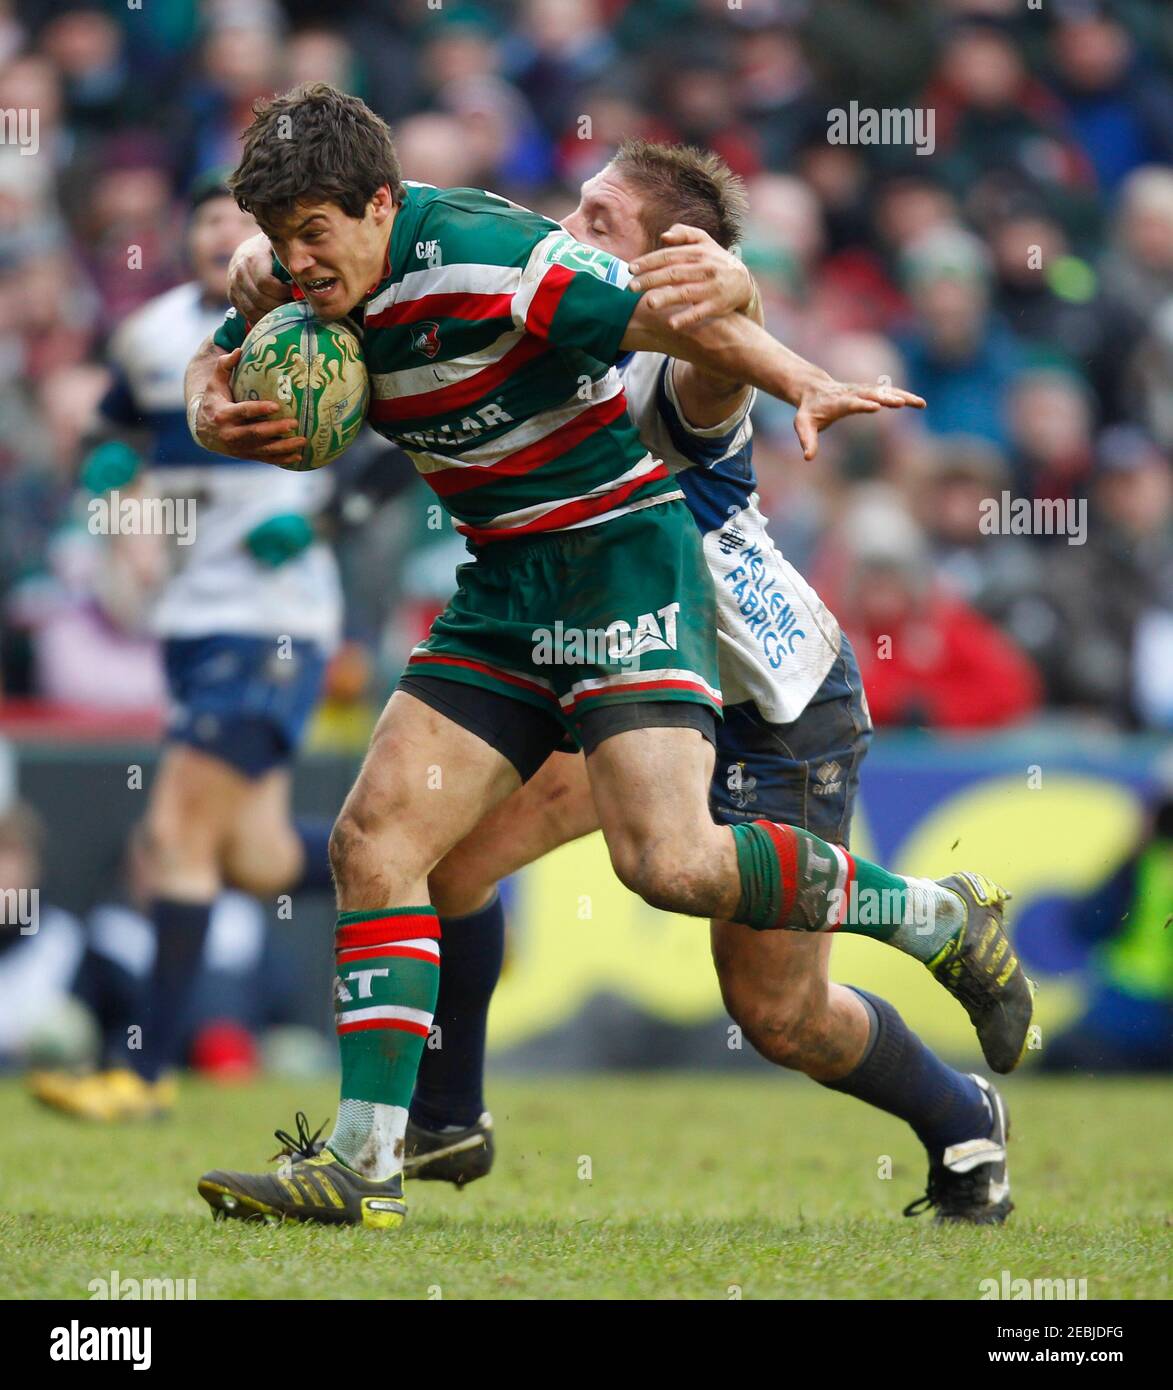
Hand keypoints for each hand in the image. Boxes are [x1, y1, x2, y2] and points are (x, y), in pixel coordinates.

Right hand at [191, 348, 308, 466]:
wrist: (203, 430)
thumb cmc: (215, 401)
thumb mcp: (215, 383)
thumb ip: (225, 366)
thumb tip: (238, 349)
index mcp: (223, 414)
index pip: (243, 412)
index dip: (259, 409)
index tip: (276, 406)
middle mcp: (230, 434)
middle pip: (256, 433)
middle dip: (276, 430)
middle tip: (295, 423)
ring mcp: (239, 447)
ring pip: (264, 449)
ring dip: (284, 447)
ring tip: (303, 441)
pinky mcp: (246, 455)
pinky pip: (266, 459)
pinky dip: (281, 459)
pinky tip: (298, 457)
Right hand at [228, 231, 291, 320]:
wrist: (252, 248)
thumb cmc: (274, 249)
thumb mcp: (281, 247)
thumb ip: (291, 258)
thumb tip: (308, 270)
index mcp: (253, 256)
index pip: (265, 283)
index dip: (282, 293)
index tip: (296, 294)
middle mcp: (239, 271)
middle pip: (259, 299)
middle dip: (280, 307)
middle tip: (295, 309)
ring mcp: (233, 284)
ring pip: (252, 310)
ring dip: (271, 316)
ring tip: (287, 314)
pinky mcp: (232, 295)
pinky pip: (246, 314)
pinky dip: (261, 320)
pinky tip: (275, 319)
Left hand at [629, 224, 754, 329]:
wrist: (742, 282)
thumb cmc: (715, 261)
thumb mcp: (704, 242)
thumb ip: (684, 235)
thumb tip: (664, 236)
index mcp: (698, 252)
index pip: (669, 255)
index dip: (649, 262)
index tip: (631, 269)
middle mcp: (705, 268)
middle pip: (673, 273)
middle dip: (651, 280)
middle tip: (631, 288)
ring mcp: (711, 287)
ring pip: (686, 292)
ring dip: (666, 298)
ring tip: (648, 304)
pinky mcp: (717, 305)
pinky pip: (700, 312)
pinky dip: (687, 318)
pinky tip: (672, 324)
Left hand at [793, 377, 925, 460]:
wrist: (813, 389)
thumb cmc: (809, 411)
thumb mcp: (803, 425)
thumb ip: (807, 440)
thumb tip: (808, 457)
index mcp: (836, 402)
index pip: (850, 403)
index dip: (861, 405)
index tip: (876, 407)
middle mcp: (852, 393)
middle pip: (872, 394)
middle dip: (886, 398)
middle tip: (901, 403)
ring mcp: (862, 391)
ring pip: (885, 392)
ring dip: (902, 396)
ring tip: (921, 403)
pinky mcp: (870, 391)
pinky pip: (889, 392)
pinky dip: (904, 396)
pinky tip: (919, 403)